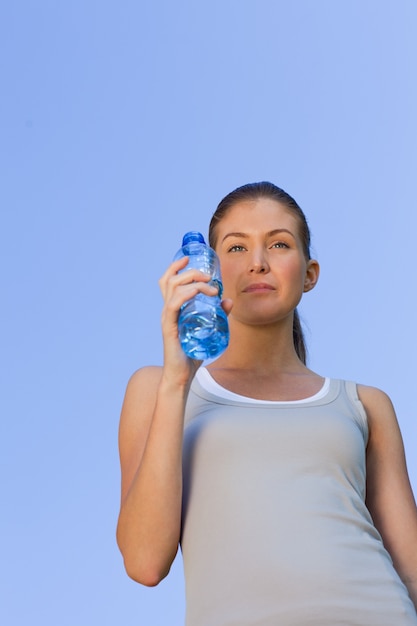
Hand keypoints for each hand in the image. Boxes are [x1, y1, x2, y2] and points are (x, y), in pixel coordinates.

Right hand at [158, 256, 220, 383]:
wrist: (182, 376)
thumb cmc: (191, 354)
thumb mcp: (209, 330)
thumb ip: (219, 315)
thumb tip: (229, 300)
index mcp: (174, 309)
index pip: (168, 281)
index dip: (175, 266)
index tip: (188, 258)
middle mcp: (168, 310)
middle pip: (170, 280)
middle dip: (189, 271)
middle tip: (208, 276)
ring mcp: (167, 318)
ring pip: (173, 288)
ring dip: (193, 281)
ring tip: (211, 288)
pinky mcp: (170, 326)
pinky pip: (174, 304)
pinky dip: (187, 294)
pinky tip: (199, 294)